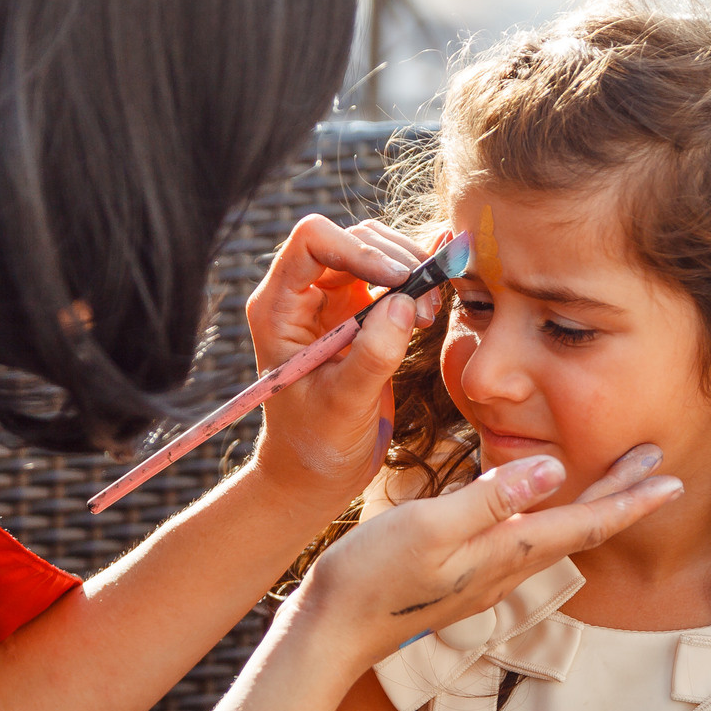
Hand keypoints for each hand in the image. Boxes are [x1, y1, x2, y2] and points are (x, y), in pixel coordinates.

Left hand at [246, 215, 437, 505]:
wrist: (317, 472)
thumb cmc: (317, 444)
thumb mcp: (345, 405)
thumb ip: (372, 356)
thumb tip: (403, 303)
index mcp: (278, 308)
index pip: (312, 240)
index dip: (359, 249)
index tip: (400, 281)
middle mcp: (300, 295)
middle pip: (350, 239)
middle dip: (395, 262)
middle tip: (426, 306)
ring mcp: (329, 300)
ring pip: (374, 250)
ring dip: (410, 272)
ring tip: (428, 315)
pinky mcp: (357, 313)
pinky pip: (389, 276)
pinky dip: (416, 283)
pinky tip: (432, 302)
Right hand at [293, 446, 684, 669]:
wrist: (333, 631)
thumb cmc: (371, 575)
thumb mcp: (428, 526)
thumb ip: (490, 498)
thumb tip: (553, 470)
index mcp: (504, 553)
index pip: (583, 523)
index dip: (630, 498)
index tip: (672, 477)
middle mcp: (505, 569)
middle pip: (578, 528)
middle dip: (620, 494)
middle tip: (657, 462)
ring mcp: (485, 578)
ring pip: (554, 535)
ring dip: (590, 504)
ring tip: (615, 477)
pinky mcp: (464, 578)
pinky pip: (524, 542)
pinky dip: (551, 516)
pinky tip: (540, 504)